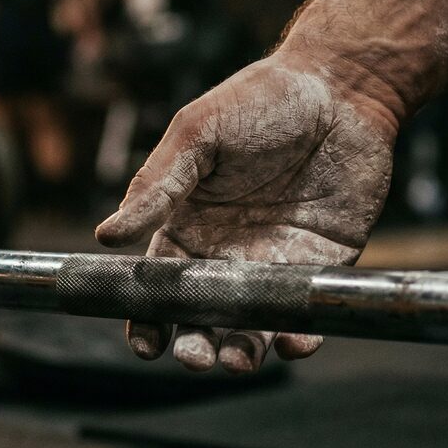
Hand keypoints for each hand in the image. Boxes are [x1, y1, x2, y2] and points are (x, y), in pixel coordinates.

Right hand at [95, 48, 397, 372]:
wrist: (340, 88)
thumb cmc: (262, 100)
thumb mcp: (197, 133)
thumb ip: (157, 185)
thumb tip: (106, 235)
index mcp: (187, 224)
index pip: (159, 286)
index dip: (147, 319)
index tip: (144, 342)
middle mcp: (226, 253)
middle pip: (202, 318)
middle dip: (194, 344)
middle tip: (195, 355)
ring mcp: (273, 264)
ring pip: (251, 326)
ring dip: (242, 352)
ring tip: (238, 358)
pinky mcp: (320, 267)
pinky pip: (304, 313)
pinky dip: (299, 336)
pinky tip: (292, 341)